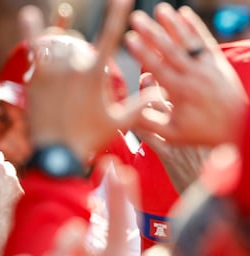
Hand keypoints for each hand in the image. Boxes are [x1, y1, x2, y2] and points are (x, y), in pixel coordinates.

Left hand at [20, 0, 153, 159]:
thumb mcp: (119, 123)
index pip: (110, 36)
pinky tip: (28, 14)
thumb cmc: (88, 140)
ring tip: (62, 67)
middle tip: (77, 97)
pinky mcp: (36, 79)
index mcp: (95, 75)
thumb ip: (140, 104)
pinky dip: (30, 30)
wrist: (56, 157)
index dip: (117, 14)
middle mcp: (73, 68)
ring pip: (59, 48)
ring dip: (62, 48)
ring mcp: (52, 72)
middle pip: (81, 49)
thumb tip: (160, 92)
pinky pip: (33, 50)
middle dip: (83, 67)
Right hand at [125, 4, 247, 145]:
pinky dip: (194, 26)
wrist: (237, 127)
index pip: (158, 67)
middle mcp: (194, 75)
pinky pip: (204, 40)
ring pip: (187, 41)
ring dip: (172, 23)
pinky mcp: (217, 62)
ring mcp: (207, 67)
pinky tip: (184, 13)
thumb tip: (126, 112)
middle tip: (137, 18)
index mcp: (181, 92)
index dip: (142, 53)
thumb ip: (149, 123)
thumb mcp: (172, 134)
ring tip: (160, 9)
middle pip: (169, 49)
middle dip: (152, 32)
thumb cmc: (202, 133)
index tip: (129, 39)